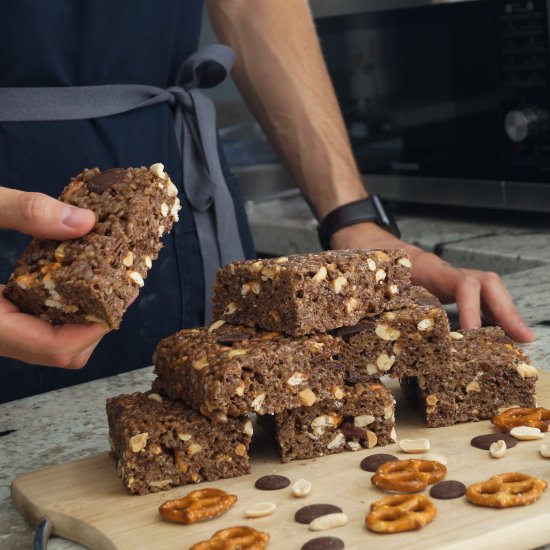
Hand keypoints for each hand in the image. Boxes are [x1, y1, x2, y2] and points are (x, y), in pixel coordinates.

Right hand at [0, 187, 109, 367]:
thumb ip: (21, 211)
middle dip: (97, 320)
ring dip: (81, 311)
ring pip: (47, 338)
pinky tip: (69, 270)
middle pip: (59, 351)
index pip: (56, 349)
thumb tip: (84, 221)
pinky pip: (31, 320)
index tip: (124, 294)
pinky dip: (58, 301)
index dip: (98, 328)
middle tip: (121, 282)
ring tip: (105, 273)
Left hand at [330, 222, 534, 342]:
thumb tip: (394, 329)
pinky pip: (475, 297)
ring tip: (519, 339)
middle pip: (487, 283)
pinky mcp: (445, 287)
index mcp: (427, 269)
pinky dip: (488, 314)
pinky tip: (494, 334)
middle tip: (523, 337)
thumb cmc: (368, 261)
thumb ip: (384, 300)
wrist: (365, 242)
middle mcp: (443, 272)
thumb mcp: (373, 279)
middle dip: (506, 310)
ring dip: (503, 314)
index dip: (472, 309)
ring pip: (485, 290)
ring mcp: (446, 278)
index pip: (462, 283)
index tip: (475, 334)